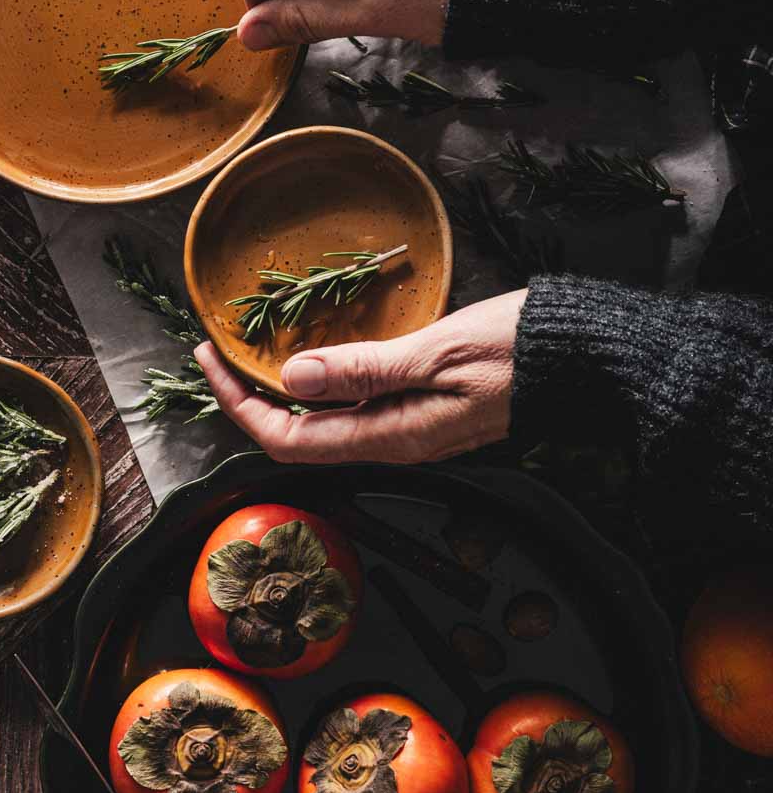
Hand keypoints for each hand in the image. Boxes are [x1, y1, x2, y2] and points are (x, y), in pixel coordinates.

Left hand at [195, 291, 525, 464]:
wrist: (583, 358)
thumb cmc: (521, 351)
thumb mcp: (437, 351)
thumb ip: (363, 368)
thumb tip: (293, 379)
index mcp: (392, 437)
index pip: (289, 439)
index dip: (239, 406)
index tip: (209, 360)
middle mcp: (393, 443)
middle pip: (297, 436)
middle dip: (248, 399)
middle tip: (218, 350)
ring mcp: (407, 429)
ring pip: (322, 423)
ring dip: (280, 392)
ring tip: (249, 352)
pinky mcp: (419, 409)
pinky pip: (352, 407)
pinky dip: (318, 384)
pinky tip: (309, 355)